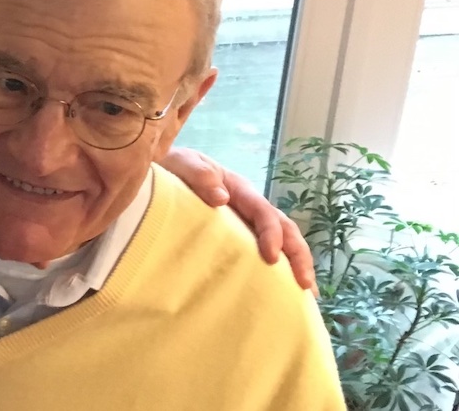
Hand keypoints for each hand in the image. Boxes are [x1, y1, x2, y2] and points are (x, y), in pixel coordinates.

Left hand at [159, 147, 316, 293]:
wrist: (154, 171)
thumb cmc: (172, 168)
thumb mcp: (182, 164)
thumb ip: (199, 174)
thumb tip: (221, 198)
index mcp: (239, 189)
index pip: (263, 212)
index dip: (271, 233)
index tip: (271, 257)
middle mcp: (248, 207)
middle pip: (284, 228)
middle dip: (297, 255)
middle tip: (303, 283)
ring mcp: (245, 223)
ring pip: (281, 242)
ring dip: (295, 265)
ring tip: (306, 294)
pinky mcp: (236, 239)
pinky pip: (260, 253)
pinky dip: (278, 272)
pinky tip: (283, 294)